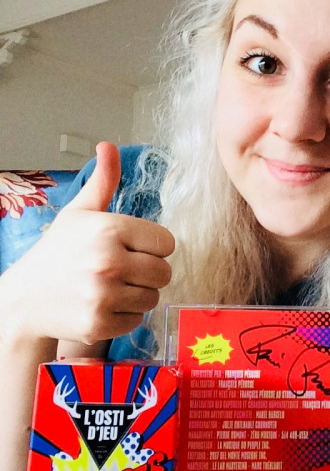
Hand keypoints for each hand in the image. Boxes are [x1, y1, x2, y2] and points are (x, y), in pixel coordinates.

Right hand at [0, 142, 174, 345]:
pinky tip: (103, 305)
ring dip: (138, 294)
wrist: (23, 300)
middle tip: (123, 270)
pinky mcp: (100, 324)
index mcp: (109, 229)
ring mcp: (104, 295)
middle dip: (148, 272)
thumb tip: (109, 146)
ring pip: (154, 297)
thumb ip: (103, 181)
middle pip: (165, 272)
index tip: (133, 248)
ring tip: (111, 287)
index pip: (167, 242)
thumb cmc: (57, 253)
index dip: (152, 247)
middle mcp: (109, 261)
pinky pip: (137, 320)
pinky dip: (125, 315)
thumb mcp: (79, 213)